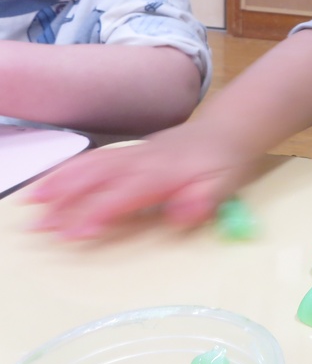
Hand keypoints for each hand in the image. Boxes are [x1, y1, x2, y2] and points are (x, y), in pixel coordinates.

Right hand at [25, 122, 253, 239]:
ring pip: (91, 165)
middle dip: (65, 201)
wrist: (229, 129)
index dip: (98, 213)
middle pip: (97, 178)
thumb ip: (203, 200)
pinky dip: (68, 170)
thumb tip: (183, 215)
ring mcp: (134, 153)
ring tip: (31, 203)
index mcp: (164, 173)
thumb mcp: (224, 185)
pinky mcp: (130, 151)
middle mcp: (142, 161)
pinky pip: (94, 159)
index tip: (74, 234)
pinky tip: (51, 183)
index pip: (124, 195)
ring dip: (59, 183)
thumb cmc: (225, 163)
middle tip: (37, 226)